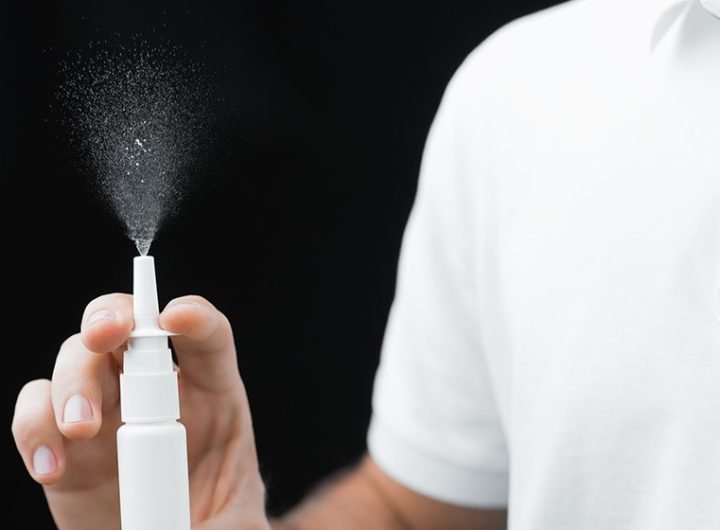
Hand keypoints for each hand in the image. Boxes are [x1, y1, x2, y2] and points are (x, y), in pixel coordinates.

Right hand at [12, 294, 269, 529]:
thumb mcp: (239, 521)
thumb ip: (234, 522)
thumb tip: (193, 522)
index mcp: (212, 394)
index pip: (208, 337)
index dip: (195, 316)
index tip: (178, 318)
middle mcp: (155, 391)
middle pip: (129, 328)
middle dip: (113, 318)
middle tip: (105, 336)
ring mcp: (105, 412)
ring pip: (75, 358)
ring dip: (73, 380)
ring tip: (83, 429)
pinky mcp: (63, 446)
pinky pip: (35, 413)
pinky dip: (34, 428)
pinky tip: (52, 467)